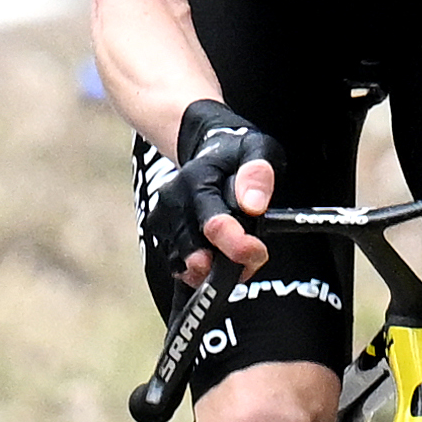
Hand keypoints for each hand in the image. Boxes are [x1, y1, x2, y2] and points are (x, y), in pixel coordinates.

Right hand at [142, 100, 282, 286]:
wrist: (206, 151)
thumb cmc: (236, 152)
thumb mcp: (257, 150)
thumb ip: (257, 174)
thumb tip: (253, 205)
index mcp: (195, 181)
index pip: (213, 225)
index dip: (238, 246)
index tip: (258, 252)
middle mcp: (172, 205)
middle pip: (198, 256)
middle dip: (231, 265)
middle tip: (255, 255)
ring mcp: (163, 225)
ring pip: (190, 269)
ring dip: (220, 271)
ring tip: (241, 251)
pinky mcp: (162, 241)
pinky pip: (185, 271)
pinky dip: (207, 272)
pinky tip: (223, 255)